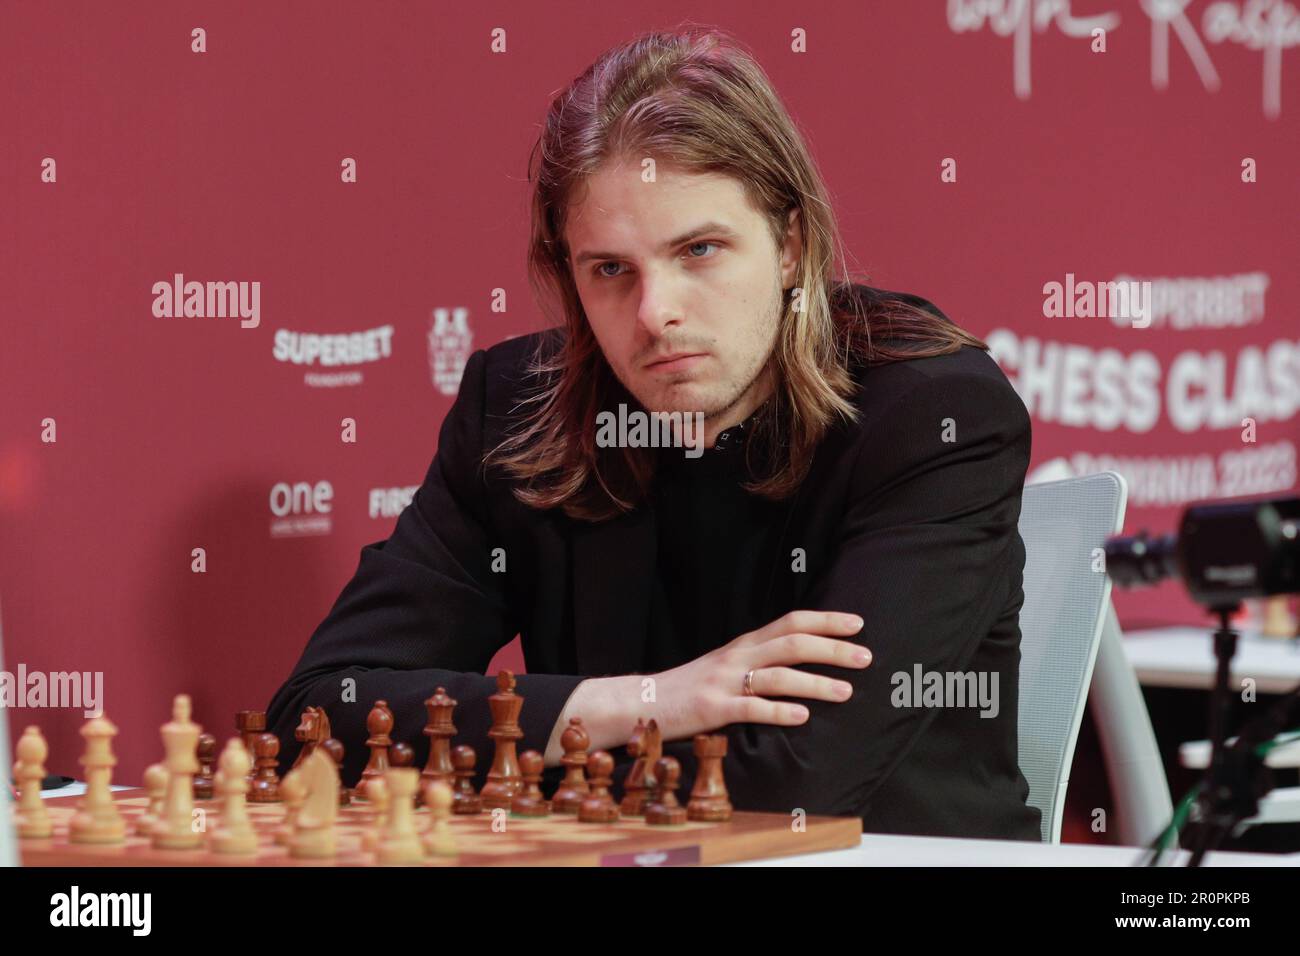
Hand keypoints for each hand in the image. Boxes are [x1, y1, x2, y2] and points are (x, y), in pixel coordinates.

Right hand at [651, 610, 871, 741]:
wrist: (640, 702)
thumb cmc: (689, 689)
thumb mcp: (725, 667)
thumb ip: (758, 662)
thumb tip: (803, 662)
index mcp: (743, 645)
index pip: (790, 623)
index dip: (825, 620)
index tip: (857, 624)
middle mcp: (736, 657)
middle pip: (791, 644)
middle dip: (832, 648)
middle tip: (865, 656)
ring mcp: (723, 682)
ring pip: (777, 676)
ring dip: (815, 683)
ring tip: (846, 692)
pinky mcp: (711, 709)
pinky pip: (750, 708)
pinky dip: (778, 712)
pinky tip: (802, 718)